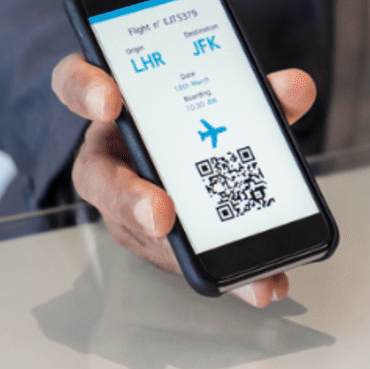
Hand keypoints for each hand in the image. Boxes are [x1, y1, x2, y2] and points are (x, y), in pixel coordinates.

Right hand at [51, 53, 317, 307]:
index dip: (84, 90)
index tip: (110, 99)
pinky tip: (263, 284)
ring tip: (221, 263)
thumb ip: (257, 91)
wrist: (192, 149)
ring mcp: (127, 205)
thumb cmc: (189, 119)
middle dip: (129, 197)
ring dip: (177, 252)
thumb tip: (294, 89)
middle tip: (160, 214)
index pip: (76, 84)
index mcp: (115, 105)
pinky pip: (184, 260)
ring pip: (138, 230)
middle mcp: (109, 157)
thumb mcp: (226, 97)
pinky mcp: (158, 242)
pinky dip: (228, 275)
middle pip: (99, 177)